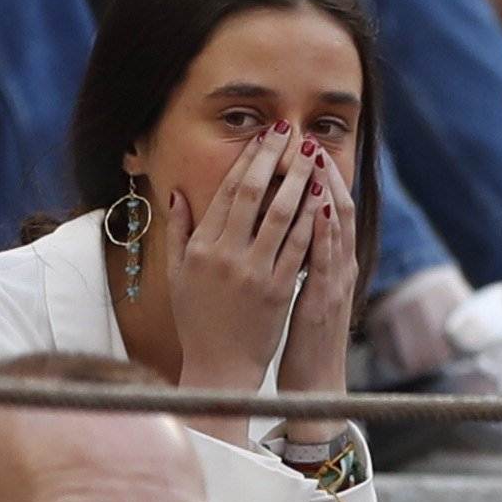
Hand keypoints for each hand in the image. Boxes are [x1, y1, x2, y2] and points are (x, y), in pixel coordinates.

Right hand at [165, 124, 313, 441]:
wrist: (219, 369)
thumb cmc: (197, 322)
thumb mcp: (177, 276)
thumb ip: (179, 233)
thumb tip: (178, 194)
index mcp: (200, 248)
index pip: (227, 192)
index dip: (248, 160)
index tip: (264, 136)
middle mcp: (225, 255)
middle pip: (254, 194)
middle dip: (275, 158)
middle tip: (292, 131)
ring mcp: (253, 272)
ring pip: (281, 214)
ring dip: (299, 180)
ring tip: (312, 155)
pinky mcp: (278, 290)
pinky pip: (299, 246)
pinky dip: (312, 219)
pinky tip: (324, 197)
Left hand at [273, 136, 356, 446]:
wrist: (316, 388)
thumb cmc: (304, 340)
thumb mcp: (303, 293)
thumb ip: (299, 260)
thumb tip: (290, 229)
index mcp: (329, 264)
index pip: (326, 210)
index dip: (317, 178)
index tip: (301, 147)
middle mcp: (338, 268)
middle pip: (337, 210)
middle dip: (324, 175)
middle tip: (309, 141)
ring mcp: (335, 284)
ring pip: (336, 230)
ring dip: (327, 192)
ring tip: (315, 161)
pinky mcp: (325, 303)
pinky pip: (326, 261)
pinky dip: (323, 233)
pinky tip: (316, 209)